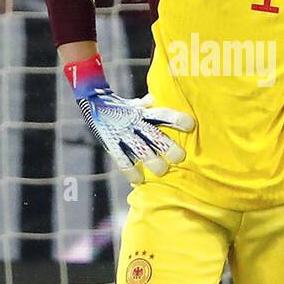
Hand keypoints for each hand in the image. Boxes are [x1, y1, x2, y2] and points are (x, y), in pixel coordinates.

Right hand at [68, 57, 194, 183]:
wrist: (93, 102)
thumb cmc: (124, 106)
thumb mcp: (138, 103)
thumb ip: (153, 106)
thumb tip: (168, 103)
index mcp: (143, 112)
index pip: (162, 114)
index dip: (176, 119)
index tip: (190, 125)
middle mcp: (134, 122)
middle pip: (154, 135)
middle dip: (167, 147)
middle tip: (180, 157)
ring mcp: (122, 134)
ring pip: (140, 149)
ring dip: (152, 161)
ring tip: (162, 171)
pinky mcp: (111, 143)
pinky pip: (122, 160)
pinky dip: (130, 171)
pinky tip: (139, 181)